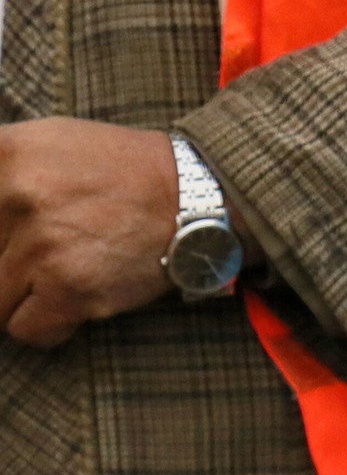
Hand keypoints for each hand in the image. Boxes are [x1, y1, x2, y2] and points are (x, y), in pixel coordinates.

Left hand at [0, 120, 179, 346]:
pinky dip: (52, 321)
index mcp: (6, 153)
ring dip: (23, 295)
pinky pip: (25, 330)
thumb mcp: (49, 143)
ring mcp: (40, 243)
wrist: (199, 195)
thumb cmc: (118, 173)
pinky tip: (83, 289)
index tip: (8, 244)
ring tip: (67, 265)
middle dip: (5, 265)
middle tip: (47, 250)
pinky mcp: (65, 288)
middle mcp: (17, 194)